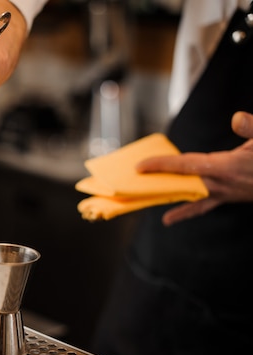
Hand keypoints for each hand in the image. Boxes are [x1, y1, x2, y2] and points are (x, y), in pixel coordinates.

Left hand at [136, 111, 252, 225]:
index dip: (161, 166)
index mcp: (225, 166)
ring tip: (140, 203)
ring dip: (167, 199)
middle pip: (181, 183)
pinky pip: (202, 206)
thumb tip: (237, 118)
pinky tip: (169, 218)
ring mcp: (225, 193)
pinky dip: (185, 211)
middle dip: (157, 183)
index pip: (185, 165)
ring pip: (189, 197)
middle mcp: (221, 183)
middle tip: (131, 185)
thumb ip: (252, 128)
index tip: (140, 167)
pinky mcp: (229, 198)